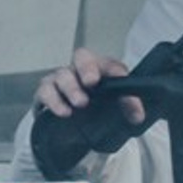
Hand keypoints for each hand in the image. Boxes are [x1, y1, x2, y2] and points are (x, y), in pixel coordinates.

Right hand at [29, 48, 145, 174]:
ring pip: (63, 75)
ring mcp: (61, 80)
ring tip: (81, 103)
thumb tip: (137, 116)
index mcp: (101, 71)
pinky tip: (64, 112)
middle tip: (92, 82)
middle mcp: (80, 71)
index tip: (123, 83)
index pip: (111, 66)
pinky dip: (54, 101)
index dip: (116, 73)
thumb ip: (129, 109)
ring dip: (71, 89)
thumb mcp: (116, 109)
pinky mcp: (46, 93)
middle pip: (82, 57)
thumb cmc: (96, 109)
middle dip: (87, 68)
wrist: (73, 125)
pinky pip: (46, 91)